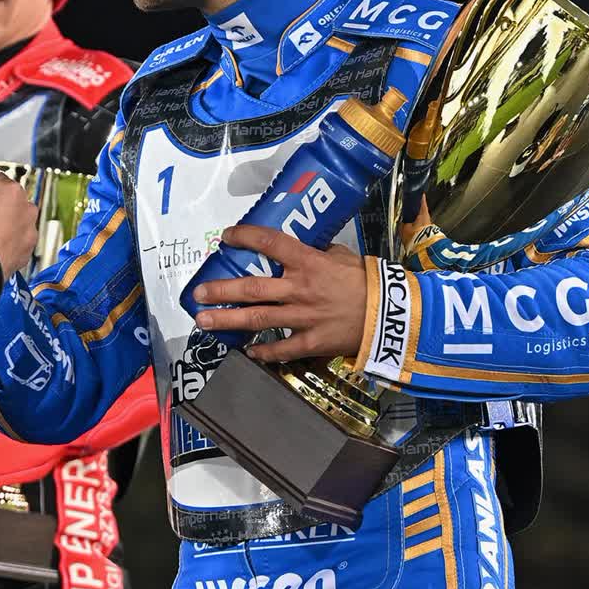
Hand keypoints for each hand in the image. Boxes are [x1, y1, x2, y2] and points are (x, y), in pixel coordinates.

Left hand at [190, 225, 368, 361]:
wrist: (392, 315)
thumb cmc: (367, 280)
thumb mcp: (342, 256)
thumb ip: (318, 252)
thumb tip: (302, 247)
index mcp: (309, 262)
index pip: (270, 243)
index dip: (245, 237)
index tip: (226, 237)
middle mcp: (300, 289)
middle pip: (252, 288)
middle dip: (221, 290)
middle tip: (197, 293)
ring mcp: (304, 317)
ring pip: (258, 319)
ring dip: (228, 320)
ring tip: (203, 321)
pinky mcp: (312, 342)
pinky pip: (281, 349)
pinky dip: (263, 351)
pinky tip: (246, 351)